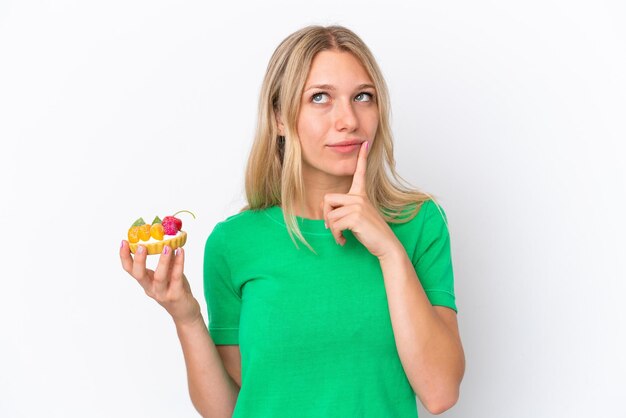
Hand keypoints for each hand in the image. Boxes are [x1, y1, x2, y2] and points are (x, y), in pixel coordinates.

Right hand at [120, 242, 200, 325]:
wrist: (185, 312)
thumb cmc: (175, 289)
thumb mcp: (168, 274)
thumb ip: (166, 261)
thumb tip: (166, 239)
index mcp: (145, 282)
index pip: (130, 270)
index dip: (125, 257)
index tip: (123, 242)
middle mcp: (151, 288)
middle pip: (139, 275)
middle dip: (139, 260)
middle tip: (141, 246)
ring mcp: (162, 293)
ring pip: (159, 277)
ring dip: (162, 261)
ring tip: (166, 246)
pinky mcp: (175, 296)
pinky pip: (176, 278)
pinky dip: (179, 263)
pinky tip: (181, 251)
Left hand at [322, 141, 401, 258]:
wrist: (386, 245)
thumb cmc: (372, 232)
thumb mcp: (358, 216)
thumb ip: (345, 210)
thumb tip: (326, 213)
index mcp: (361, 194)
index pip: (360, 173)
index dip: (362, 158)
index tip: (365, 143)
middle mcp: (359, 197)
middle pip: (328, 199)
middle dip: (326, 215)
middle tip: (333, 227)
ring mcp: (358, 206)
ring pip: (329, 215)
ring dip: (332, 230)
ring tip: (341, 236)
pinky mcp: (355, 217)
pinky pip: (334, 225)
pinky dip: (336, 236)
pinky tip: (343, 240)